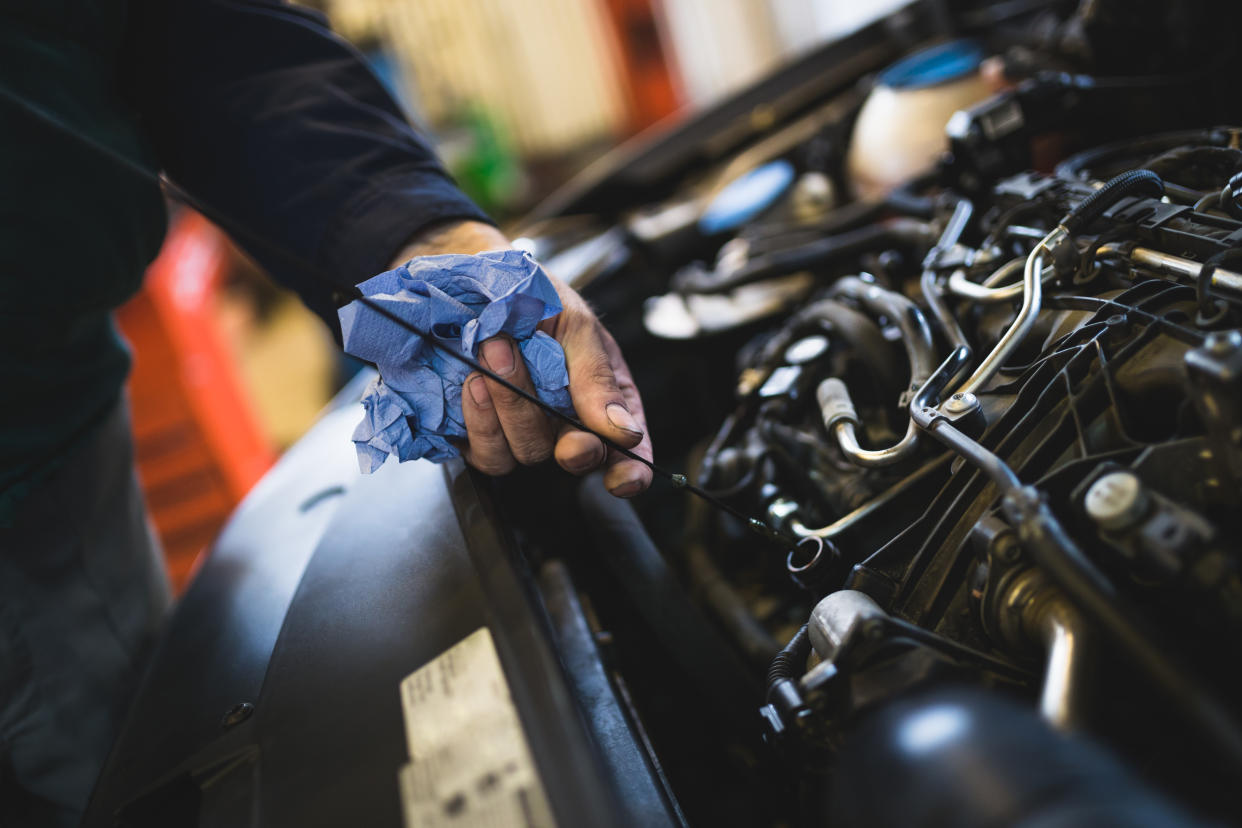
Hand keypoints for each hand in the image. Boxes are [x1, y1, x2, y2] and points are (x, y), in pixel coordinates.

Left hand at [391, 220, 653, 496]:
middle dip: (558, 429)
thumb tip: (623, 431)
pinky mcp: (480, 436)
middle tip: (548, 387)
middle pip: (573, 456)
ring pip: (526, 455)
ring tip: (495, 351)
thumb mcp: (576, 324)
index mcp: (601, 398)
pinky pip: (486, 453)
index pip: (625, 451)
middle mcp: (564, 423)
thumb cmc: (534, 296)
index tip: (623, 478)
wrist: (471, 280)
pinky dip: (480, 419)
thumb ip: (597, 377)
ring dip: (511, 408)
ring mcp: (520, 431)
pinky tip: (474, 381)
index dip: (629, 472)